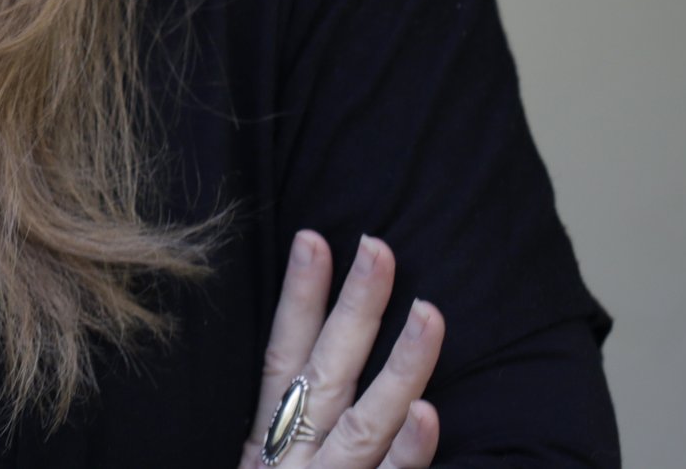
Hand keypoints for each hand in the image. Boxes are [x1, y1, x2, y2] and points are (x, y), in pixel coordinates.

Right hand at [239, 232, 444, 468]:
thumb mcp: (257, 466)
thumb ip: (280, 430)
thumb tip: (307, 369)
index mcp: (270, 438)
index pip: (283, 356)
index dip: (299, 299)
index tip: (312, 239)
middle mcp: (295, 454)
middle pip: (328, 372)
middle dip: (354, 307)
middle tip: (377, 247)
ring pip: (366, 422)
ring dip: (399, 366)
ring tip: (428, 313)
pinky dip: (407, 451)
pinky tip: (426, 413)